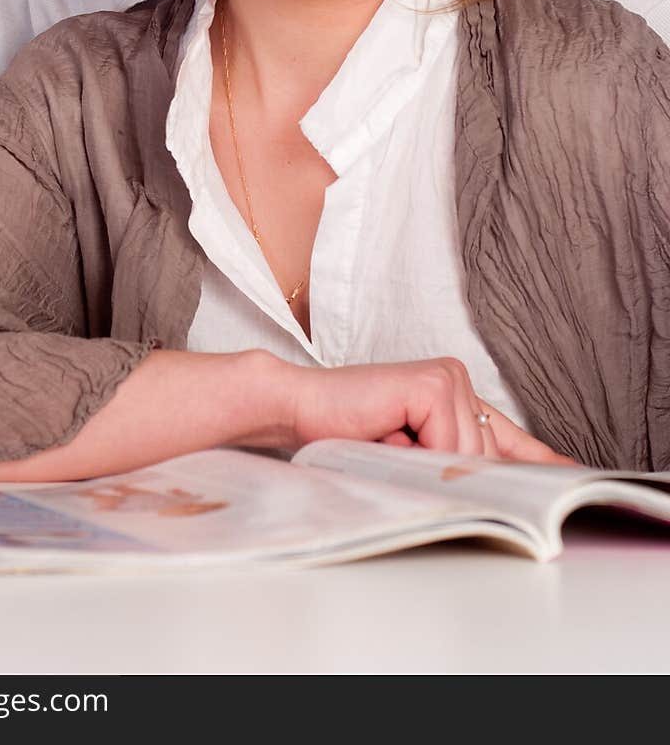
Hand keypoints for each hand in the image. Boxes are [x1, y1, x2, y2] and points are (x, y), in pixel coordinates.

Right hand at [290, 356, 568, 462]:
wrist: (297, 410)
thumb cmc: (344, 437)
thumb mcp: (408, 458)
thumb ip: (450, 467)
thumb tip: (499, 494)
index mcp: (453, 395)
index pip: (507, 437)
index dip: (539, 462)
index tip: (573, 478)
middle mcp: (457, 380)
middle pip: (484, 460)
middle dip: (452, 478)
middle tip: (396, 456)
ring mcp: (446, 378)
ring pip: (467, 459)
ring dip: (424, 468)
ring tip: (382, 444)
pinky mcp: (431, 383)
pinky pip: (446, 444)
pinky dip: (415, 454)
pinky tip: (384, 435)